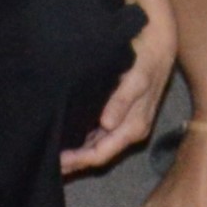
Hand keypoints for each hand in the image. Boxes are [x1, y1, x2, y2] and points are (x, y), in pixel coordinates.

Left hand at [60, 7, 182, 174]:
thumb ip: (122, 100)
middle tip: (47, 162)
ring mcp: (124, 124)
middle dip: (75, 160)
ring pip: (98, 145)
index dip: (79, 160)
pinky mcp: (120, 115)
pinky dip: (83, 138)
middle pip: (98, 154)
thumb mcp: (137, 78)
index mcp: (133, 128)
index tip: (56, 160)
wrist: (159, 45)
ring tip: (52, 152)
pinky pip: (99, 134)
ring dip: (78, 151)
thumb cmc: (147, 61)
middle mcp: (130, 131)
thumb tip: (107, 123)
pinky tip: (67, 135)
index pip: (102, 153)